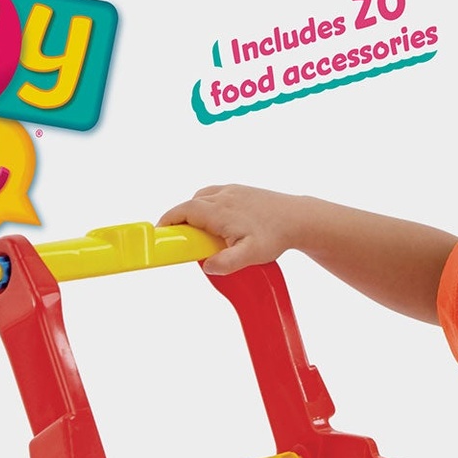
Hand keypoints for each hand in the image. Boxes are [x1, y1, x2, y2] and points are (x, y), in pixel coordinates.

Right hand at [159, 185, 309, 275]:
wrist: (298, 218)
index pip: (183, 211)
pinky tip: (215, 222)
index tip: (159, 234)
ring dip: (192, 212)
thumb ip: (227, 263)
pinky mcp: (240, 190)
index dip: (167, 221)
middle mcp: (222, 196)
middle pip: (189, 205)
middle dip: (178, 220)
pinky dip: (206, 206)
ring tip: (196, 233)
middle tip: (176, 240)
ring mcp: (231, 191)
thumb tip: (207, 266)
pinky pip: (214, 195)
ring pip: (201, 198)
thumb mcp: (251, 255)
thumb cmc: (274, 236)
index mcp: (219, 210)